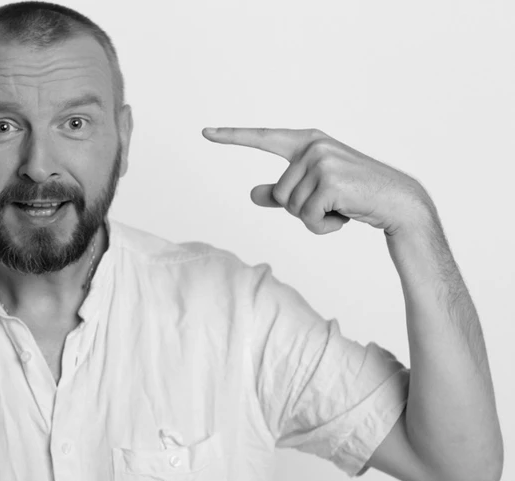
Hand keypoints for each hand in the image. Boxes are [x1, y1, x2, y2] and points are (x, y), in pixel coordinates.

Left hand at [202, 127, 429, 236]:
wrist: (396, 203)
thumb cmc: (354, 196)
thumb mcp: (313, 192)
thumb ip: (282, 192)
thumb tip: (252, 193)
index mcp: (307, 143)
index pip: (263, 138)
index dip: (232, 137)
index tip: (205, 132)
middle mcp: (313, 147)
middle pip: (279, 194)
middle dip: (301, 210)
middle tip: (332, 204)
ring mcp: (322, 161)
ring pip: (291, 208)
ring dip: (314, 219)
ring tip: (340, 208)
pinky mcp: (331, 181)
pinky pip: (307, 218)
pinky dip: (324, 226)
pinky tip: (345, 215)